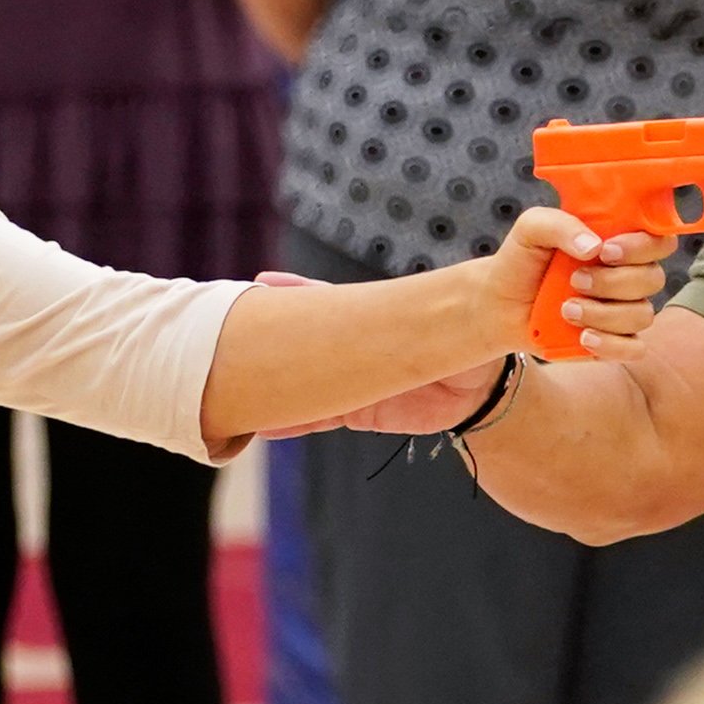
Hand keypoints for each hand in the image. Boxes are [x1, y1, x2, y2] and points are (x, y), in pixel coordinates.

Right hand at [254, 270, 497, 436]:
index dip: (283, 298)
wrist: (479, 386)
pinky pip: (316, 418)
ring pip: (299, 384)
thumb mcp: (426, 311)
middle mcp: (346, 347)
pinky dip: (292, 422)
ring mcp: (345, 380)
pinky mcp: (353, 411)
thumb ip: (399, 301)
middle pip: (295, 346)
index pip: (311, 304)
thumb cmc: (457, 334)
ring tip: (230, 389)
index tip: (254, 290)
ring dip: (271, 388)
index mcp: (359, 316)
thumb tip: (391, 277)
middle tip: (223, 345)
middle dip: (264, 346)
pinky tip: (263, 426)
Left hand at [491, 201, 665, 358]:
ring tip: (567, 309)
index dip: (642, 246)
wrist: (501, 302)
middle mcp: (628, 275)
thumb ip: (560, 224)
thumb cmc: (522, 259)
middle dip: (613, 282)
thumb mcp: (532, 228)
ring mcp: (624, 310)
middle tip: (575, 280)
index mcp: (619, 242)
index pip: (658, 240)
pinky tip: (584, 337)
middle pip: (653, 279)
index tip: (606, 251)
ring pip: (643, 315)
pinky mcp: (614, 341)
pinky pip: (635, 349)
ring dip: (604, 313)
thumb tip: (593, 245)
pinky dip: (612, 344)